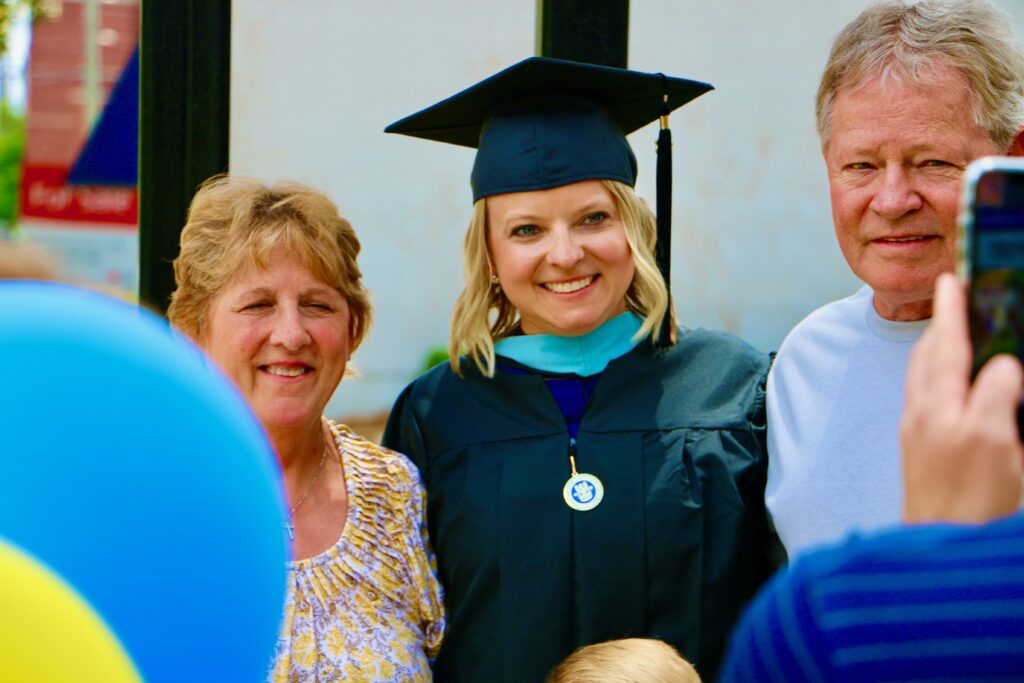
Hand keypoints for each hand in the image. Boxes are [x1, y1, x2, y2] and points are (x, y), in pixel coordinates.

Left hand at [900, 273, 1023, 523]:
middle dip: (940, 328)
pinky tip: (945, 387)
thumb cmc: (970, 501)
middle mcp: (921, 414)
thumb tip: (1003, 365)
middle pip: (927, 358)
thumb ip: (996, 396)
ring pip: (922, 378)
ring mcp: (916, 433)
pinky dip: (934, 380)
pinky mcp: (918, 453)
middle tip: (953, 303)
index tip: (951, 280)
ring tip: (949, 337)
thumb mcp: (995, 442)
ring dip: (935, 352)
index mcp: (940, 405)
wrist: (940, 547)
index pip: (946, 345)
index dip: (952, 311)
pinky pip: (922, 400)